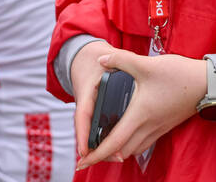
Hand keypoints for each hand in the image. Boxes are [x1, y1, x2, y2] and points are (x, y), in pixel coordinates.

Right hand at [69, 40, 117, 158]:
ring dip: (103, 145)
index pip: (83, 114)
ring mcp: (88, 109)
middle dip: (98, 147)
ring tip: (119, 156)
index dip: (83, 133)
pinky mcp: (94, 112)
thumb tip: (132, 65)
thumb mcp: (106, 58)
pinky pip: (98, 127)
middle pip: (87, 130)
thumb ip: (119, 61)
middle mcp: (84, 104)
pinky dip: (107, 138)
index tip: (85, 151)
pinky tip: (122, 147)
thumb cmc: (96, 59)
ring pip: (92, 131)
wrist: (84, 58)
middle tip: (115, 157)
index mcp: (86, 91)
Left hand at [75, 49, 205, 169]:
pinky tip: (126, 135)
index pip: (114, 143)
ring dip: (117, 151)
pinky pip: (144, 143)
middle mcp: (148, 126)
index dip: (96, 155)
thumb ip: (121, 60)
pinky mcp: (165, 125)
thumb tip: (101, 60)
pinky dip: (131, 144)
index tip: (82, 162)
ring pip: (134, 149)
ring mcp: (158, 128)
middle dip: (103, 156)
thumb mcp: (147, 64)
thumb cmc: (179, 75)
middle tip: (88, 154)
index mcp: (140, 115)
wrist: (208, 84)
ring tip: (104, 146)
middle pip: (121, 151)